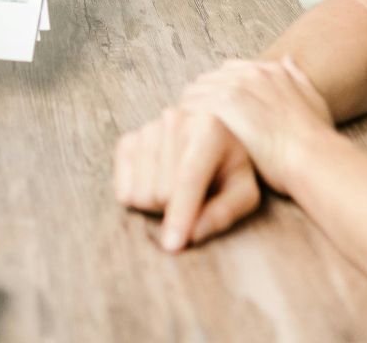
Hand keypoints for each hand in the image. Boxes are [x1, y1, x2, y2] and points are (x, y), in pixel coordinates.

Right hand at [113, 106, 262, 252]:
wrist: (208, 141)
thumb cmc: (229, 171)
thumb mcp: (243, 193)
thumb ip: (224, 213)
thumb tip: (193, 235)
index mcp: (209, 129)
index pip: (188, 179)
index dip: (180, 215)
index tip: (173, 246)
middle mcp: (174, 121)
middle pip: (161, 192)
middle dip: (176, 211)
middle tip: (195, 201)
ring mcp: (147, 130)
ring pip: (140, 194)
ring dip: (157, 206)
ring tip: (177, 192)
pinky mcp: (126, 142)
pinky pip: (122, 190)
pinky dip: (139, 199)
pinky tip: (158, 185)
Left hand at [179, 56, 334, 195]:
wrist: (314, 158)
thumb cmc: (316, 140)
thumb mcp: (313, 99)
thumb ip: (297, 78)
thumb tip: (287, 58)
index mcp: (269, 70)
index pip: (228, 72)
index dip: (218, 93)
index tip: (216, 116)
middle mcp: (251, 73)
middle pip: (207, 80)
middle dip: (200, 102)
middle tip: (195, 129)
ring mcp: (236, 86)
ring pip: (194, 93)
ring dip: (189, 113)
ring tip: (186, 138)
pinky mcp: (223, 104)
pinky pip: (191, 108)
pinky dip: (185, 124)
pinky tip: (185, 143)